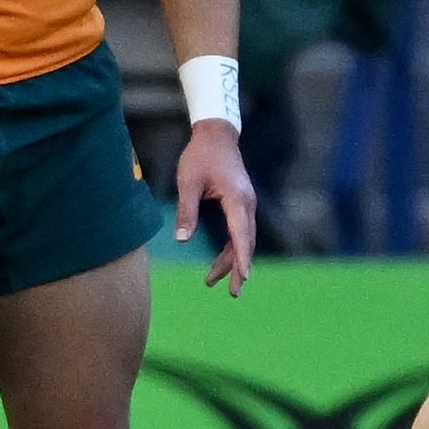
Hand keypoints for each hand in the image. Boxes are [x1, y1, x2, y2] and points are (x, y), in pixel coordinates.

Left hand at [176, 119, 255, 295]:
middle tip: (233, 293)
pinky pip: (239, 231)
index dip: (241, 258)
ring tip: (215, 282)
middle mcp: (247, 204)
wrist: (216, 136)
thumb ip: (186, 211)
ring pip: (242, 239)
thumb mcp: (187, 182)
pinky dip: (231, 248)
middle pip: (245, 242)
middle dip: (238, 268)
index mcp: (237, 199)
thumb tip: (181, 240)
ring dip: (232, 261)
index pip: (240, 234)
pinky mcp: (241, 204)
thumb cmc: (200, 156)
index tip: (243, 277)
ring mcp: (246, 204)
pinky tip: (220, 263)